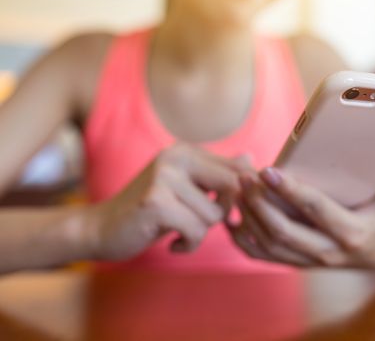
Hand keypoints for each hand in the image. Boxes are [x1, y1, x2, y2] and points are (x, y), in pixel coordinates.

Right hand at [86, 144, 250, 260]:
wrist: (102, 228)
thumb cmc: (152, 211)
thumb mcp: (187, 189)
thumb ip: (216, 174)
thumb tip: (251, 157)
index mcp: (185, 151)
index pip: (236, 168)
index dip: (241, 195)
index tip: (226, 212)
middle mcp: (175, 156)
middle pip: (233, 186)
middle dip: (225, 211)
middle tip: (204, 222)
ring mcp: (164, 177)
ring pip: (214, 214)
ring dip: (201, 232)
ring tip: (180, 232)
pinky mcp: (156, 202)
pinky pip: (196, 230)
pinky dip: (189, 244)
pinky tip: (173, 244)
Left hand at [229, 154, 374, 267]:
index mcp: (352, 233)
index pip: (315, 210)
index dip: (290, 190)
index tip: (267, 170)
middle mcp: (329, 253)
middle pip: (284, 232)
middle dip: (259, 204)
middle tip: (243, 177)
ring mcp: (310, 263)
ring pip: (269, 245)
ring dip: (248, 217)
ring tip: (236, 189)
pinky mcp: (296, 265)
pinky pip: (262, 257)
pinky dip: (242, 240)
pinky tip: (231, 218)